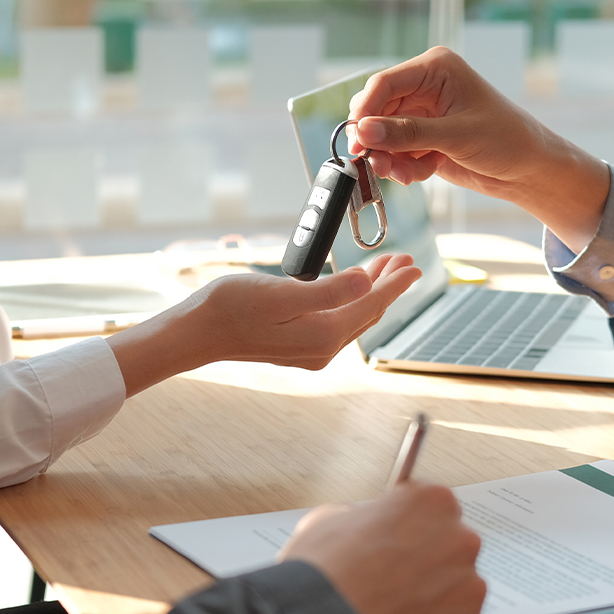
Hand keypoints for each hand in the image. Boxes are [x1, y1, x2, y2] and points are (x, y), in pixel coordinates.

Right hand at [110, 254, 420, 396]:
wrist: (198, 332)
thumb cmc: (232, 308)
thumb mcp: (282, 292)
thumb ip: (328, 290)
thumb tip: (366, 284)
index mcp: (323, 334)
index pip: (372, 305)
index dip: (396, 283)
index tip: (415, 264)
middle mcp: (322, 349)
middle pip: (367, 313)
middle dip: (387, 286)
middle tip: (402, 261)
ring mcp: (311, 352)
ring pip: (353, 318)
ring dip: (370, 293)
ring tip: (381, 270)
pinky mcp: (298, 348)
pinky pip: (337, 323)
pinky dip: (350, 303)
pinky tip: (349, 289)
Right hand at [281, 480, 485, 613]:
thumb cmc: (325, 569)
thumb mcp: (331, 517)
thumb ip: (364, 516)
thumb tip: (366, 527)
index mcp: (433, 501)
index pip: (432, 504)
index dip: (409, 521)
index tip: (396, 534)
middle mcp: (460, 538)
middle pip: (450, 543)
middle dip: (426, 556)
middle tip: (391, 574)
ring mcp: (468, 586)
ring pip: (455, 585)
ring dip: (432, 592)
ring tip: (393, 606)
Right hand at [348, 46, 610, 253]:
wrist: (527, 169)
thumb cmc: (505, 140)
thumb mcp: (455, 136)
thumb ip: (407, 134)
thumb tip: (363, 131)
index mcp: (435, 69)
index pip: (384, 84)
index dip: (365, 112)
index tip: (357, 142)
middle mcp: (424, 87)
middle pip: (377, 111)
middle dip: (377, 141)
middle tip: (378, 165)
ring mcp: (421, 114)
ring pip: (382, 136)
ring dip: (389, 159)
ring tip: (405, 175)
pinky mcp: (421, 138)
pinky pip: (395, 152)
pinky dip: (402, 167)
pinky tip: (420, 174)